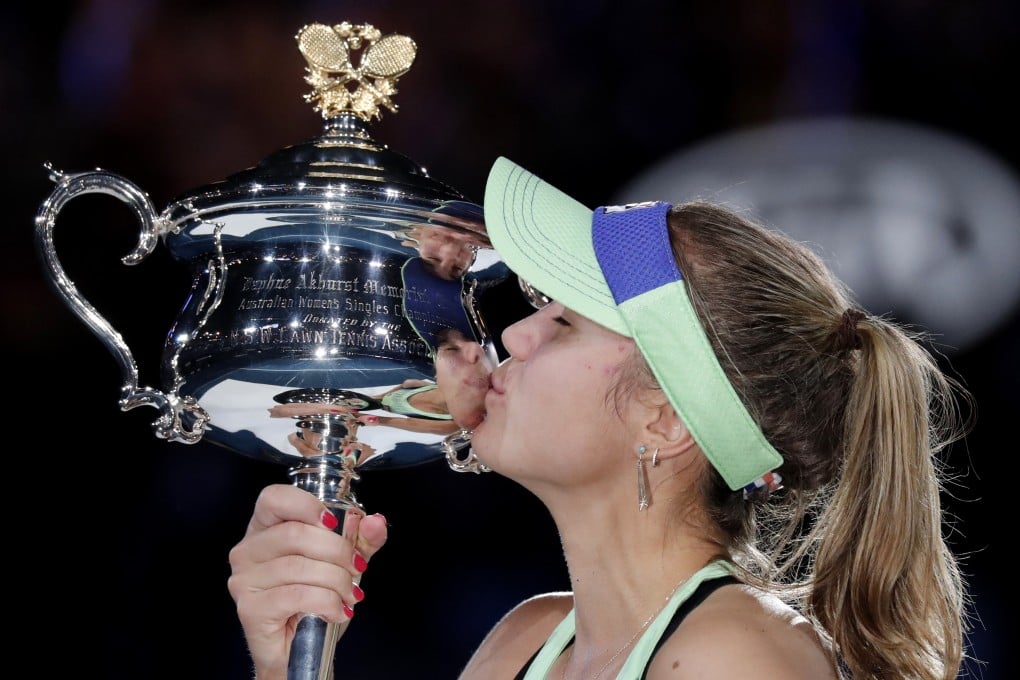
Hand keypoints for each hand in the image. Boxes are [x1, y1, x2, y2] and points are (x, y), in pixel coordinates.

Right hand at [227, 484, 387, 679]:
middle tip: (355, 568)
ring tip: (348, 594)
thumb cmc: (313, 601)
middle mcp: (248, 550)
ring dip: (336, 580)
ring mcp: (245, 580)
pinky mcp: (250, 608)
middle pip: (294, 533)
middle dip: (337, 551)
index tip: (335, 523)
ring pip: (298, 566)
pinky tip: (336, 610)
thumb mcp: (343, 563)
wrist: (299, 650)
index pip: (274, 498)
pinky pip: (296, 595)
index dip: (307, 505)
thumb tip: (375, 522)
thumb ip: (361, 540)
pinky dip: (326, 602)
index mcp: (265, 528)